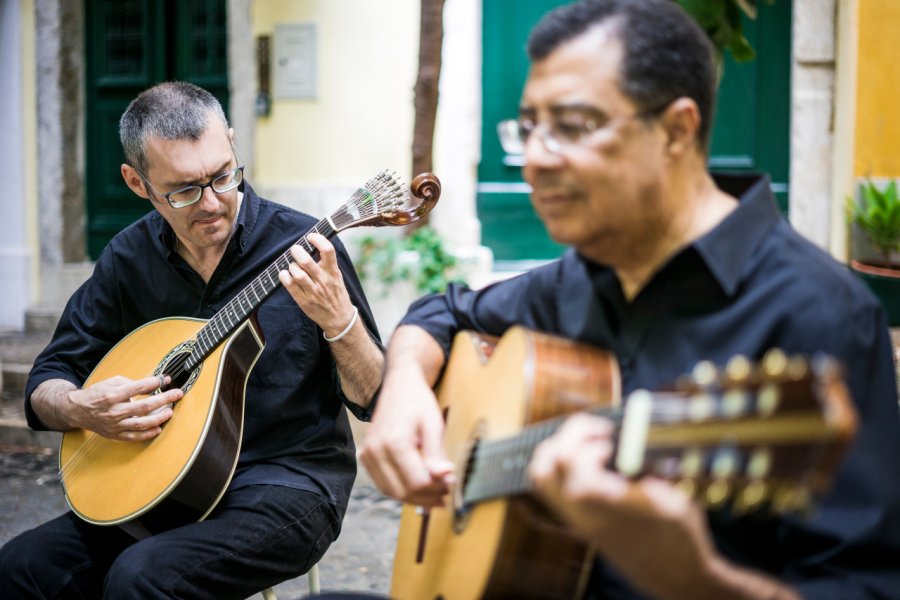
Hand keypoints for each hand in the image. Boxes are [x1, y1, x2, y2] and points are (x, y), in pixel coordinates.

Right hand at [69, 374, 183, 441]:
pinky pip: (133, 437)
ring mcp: (115, 425)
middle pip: (144, 406)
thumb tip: (153, 382)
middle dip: (164, 399)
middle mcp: (114, 411)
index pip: (138, 388)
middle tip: (177, 394)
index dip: (155, 383)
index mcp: (112, 395)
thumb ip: (132, 382)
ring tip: (169, 412)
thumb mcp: (111, 382)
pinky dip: (147, 434)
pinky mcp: (115, 434)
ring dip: (158, 418)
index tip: (166, 379)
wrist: (77, 410)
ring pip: (141, 424)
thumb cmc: (97, 394)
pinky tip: (158, 429)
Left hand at [278, 233, 355, 335]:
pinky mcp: (304, 301)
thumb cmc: (336, 294)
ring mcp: (314, 291)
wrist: (340, 319)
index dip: (317, 239)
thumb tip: (312, 245)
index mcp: (333, 272)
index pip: (328, 250)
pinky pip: (290, 286)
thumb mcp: (337, 277)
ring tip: (292, 266)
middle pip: (307, 261)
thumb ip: (327, 263)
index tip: (310, 236)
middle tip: (295, 249)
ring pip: (297, 273)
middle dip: (297, 251)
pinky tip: (285, 274)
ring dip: (291, 266)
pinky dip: (284, 277)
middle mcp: (323, 280)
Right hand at [359, 368, 454, 507]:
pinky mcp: (366, 456)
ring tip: (436, 493)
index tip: (452, 484)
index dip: (437, 488)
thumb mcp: (433, 425)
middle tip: (447, 493)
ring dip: (415, 497)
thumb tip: (446, 479)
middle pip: (403, 491)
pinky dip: (401, 490)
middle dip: (427, 497)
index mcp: (394, 442)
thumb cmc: (418, 401)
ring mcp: (368, 455)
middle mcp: (376, 451)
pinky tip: (419, 487)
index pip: (417, 482)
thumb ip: (437, 454)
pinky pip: (384, 483)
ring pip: (392, 492)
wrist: (399, 384)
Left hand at [528, 414, 718, 599]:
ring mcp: (577, 520)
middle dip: (566, 439)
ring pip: (543, 479)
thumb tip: (633, 440)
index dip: (587, 440)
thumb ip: (649, 470)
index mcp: (601, 506)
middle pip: (543, 467)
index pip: (568, 460)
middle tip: (595, 432)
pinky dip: (566, 468)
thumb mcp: (673, 499)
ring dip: (561, 451)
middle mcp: (581, 514)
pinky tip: (598, 464)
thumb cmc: (679, 538)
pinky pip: (555, 490)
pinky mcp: (580, 523)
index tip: (612, 437)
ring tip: (592, 444)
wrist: (675, 577)